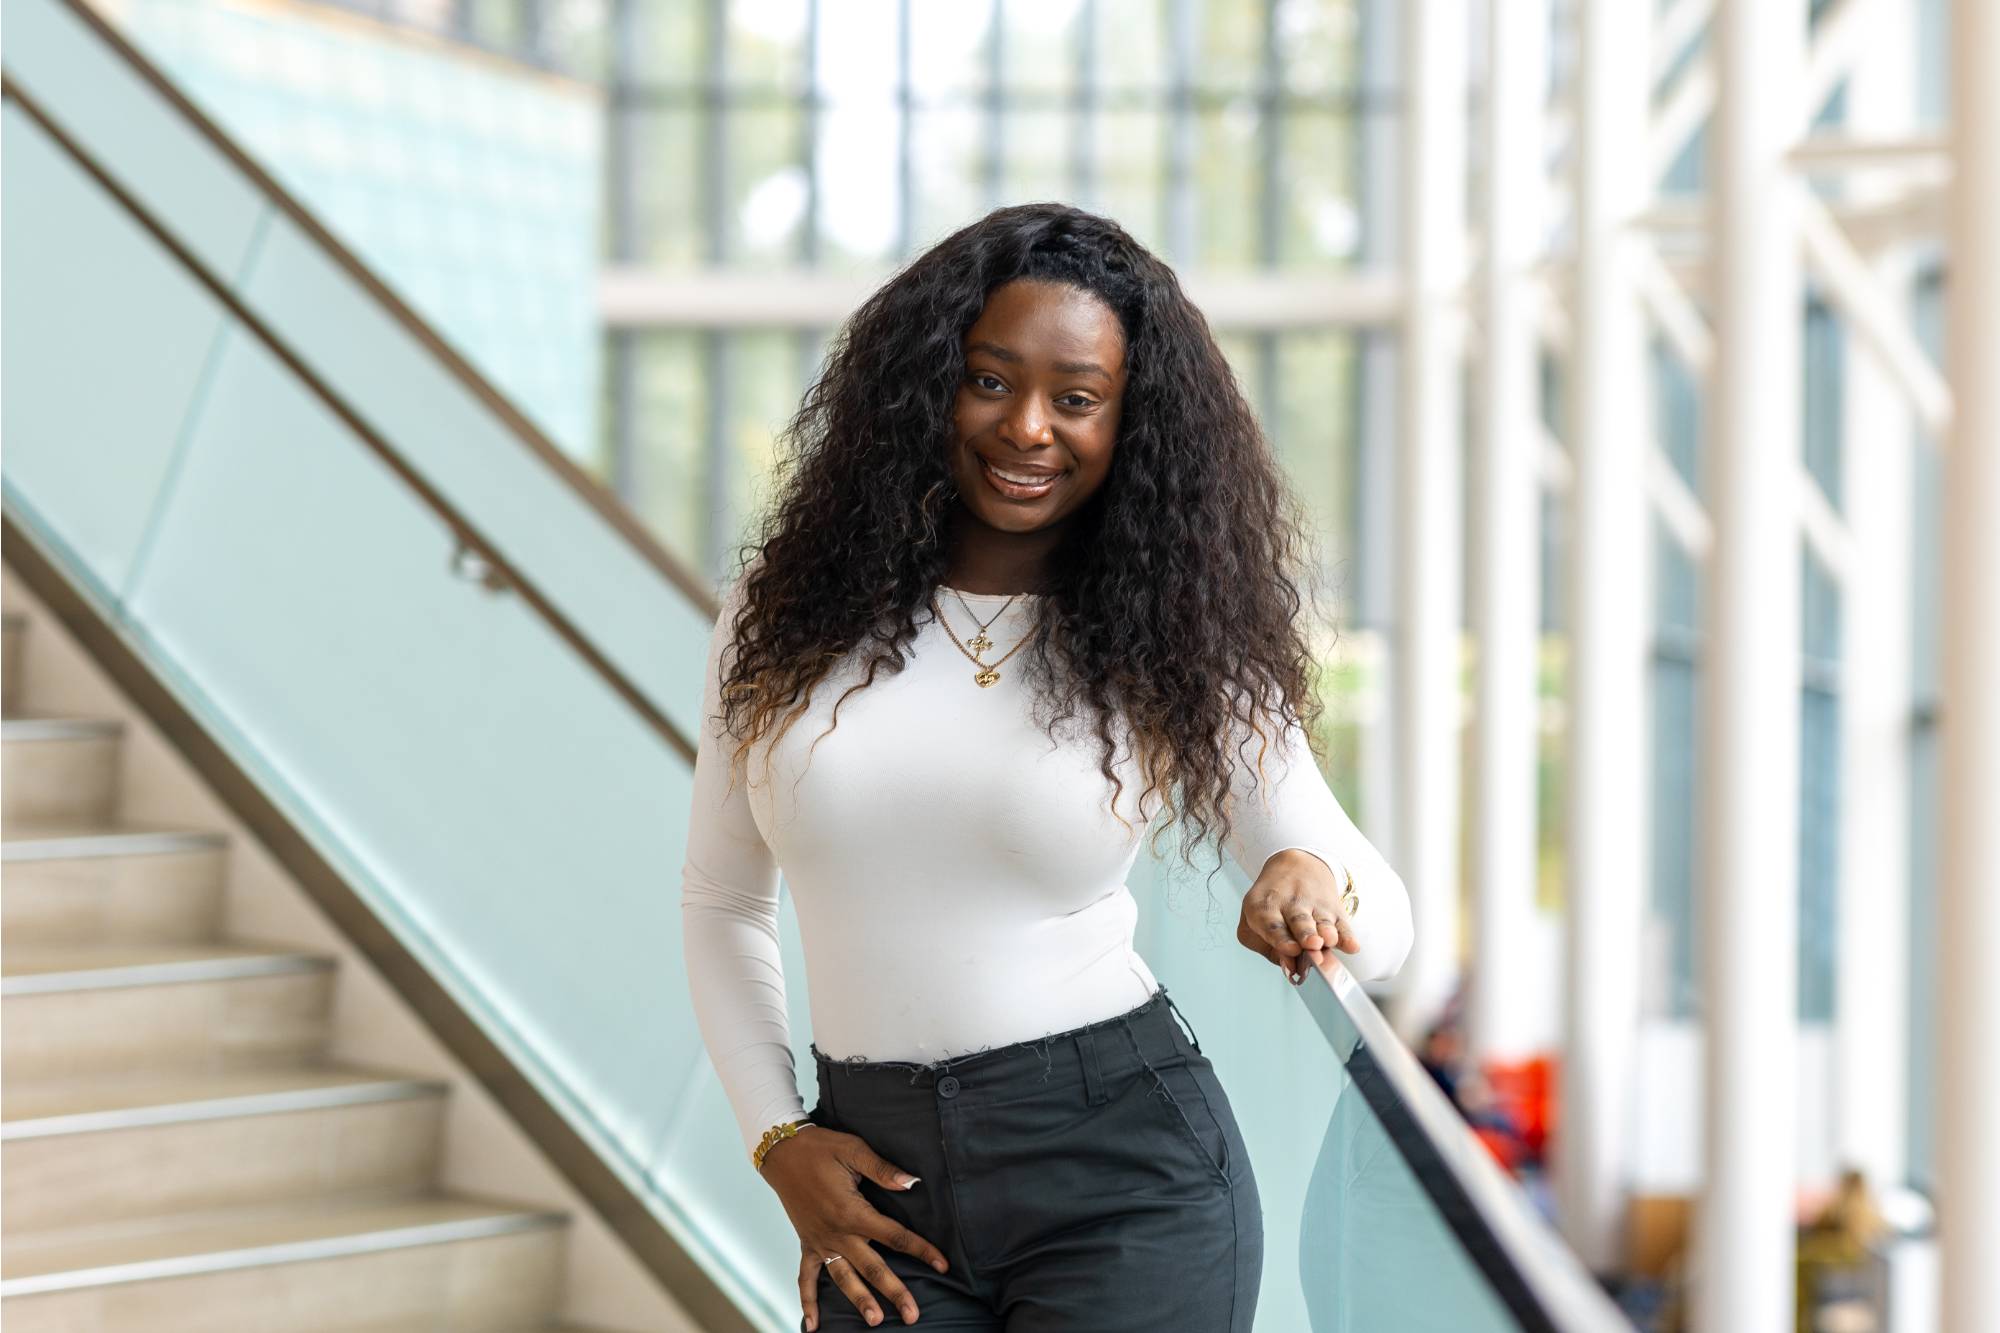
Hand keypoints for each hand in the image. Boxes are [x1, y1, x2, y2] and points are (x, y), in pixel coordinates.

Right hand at [761, 1125, 948, 1328]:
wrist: (781, 1151)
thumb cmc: (821, 1147)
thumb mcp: (854, 1150)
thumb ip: (883, 1170)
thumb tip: (912, 1182)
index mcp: (853, 1212)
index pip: (895, 1236)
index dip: (922, 1250)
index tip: (943, 1266)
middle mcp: (838, 1233)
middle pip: (872, 1268)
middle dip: (894, 1292)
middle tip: (912, 1315)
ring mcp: (821, 1242)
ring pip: (844, 1277)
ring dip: (859, 1300)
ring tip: (875, 1322)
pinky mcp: (806, 1243)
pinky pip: (806, 1277)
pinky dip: (808, 1301)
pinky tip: (812, 1325)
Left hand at [1236, 848, 1360, 983]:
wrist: (1294, 867)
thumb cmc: (1270, 905)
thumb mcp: (1253, 922)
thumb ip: (1269, 949)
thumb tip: (1291, 969)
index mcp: (1263, 907)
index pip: (1271, 924)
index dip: (1281, 938)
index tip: (1292, 950)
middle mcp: (1289, 904)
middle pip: (1299, 922)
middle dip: (1306, 935)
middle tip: (1313, 946)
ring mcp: (1314, 905)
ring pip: (1322, 922)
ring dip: (1327, 934)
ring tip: (1328, 941)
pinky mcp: (1333, 908)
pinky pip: (1342, 924)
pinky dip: (1347, 936)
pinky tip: (1352, 946)